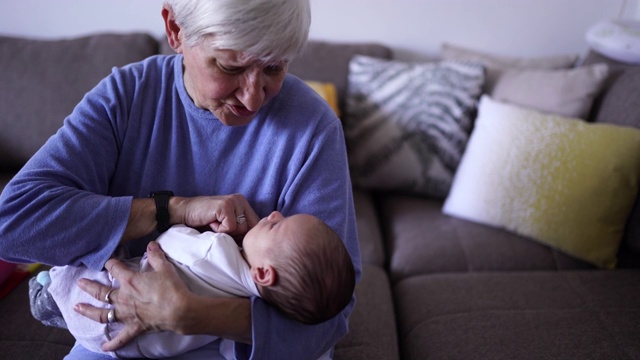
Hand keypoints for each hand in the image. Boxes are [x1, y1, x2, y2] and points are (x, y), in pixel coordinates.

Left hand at [74, 241, 190, 350]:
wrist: (179, 310)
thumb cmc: (172, 288)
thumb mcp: (164, 268)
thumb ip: (156, 256)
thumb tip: (151, 244)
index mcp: (130, 281)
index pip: (115, 269)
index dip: (111, 263)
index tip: (108, 262)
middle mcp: (123, 298)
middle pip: (101, 292)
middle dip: (89, 286)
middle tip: (80, 283)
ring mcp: (127, 314)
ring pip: (103, 314)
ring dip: (88, 311)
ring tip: (77, 308)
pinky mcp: (135, 327)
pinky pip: (121, 338)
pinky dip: (112, 344)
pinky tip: (104, 348)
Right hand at [172, 194, 258, 235]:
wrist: (184, 212)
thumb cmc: (204, 221)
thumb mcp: (226, 223)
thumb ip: (240, 228)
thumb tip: (254, 243)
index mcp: (243, 203)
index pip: (256, 224)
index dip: (245, 235)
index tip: (232, 236)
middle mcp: (240, 200)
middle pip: (249, 229)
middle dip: (235, 234)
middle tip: (220, 228)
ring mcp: (234, 201)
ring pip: (240, 229)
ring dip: (226, 232)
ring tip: (215, 224)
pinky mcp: (226, 206)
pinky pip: (230, 227)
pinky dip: (220, 230)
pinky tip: (211, 222)